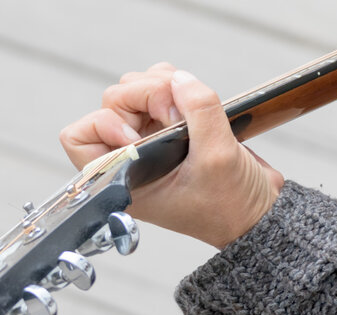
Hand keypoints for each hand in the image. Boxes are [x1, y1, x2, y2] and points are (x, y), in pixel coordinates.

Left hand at [60, 63, 283, 248]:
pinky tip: (196, 103)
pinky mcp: (172, 127)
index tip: (137, 135)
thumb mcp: (217, 159)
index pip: (78, 140)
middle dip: (144, 95)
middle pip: (112, 102)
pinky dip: (175, 86)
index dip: (101, 125)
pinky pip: (160, 90)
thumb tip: (180, 79)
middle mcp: (132, 157)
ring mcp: (151, 139)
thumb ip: (198, 112)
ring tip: (188, 109)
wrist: (258, 214)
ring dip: (159, 86)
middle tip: (177, 115)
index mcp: (126, 178)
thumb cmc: (230, 205)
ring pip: (135, 89)